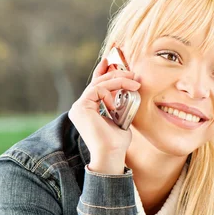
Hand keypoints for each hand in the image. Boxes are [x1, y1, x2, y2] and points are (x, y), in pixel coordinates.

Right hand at [68, 57, 140, 174]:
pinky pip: (98, 89)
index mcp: (88, 109)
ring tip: (134, 83)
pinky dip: (111, 90)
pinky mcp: (81, 107)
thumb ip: (119, 106)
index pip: (95, 85)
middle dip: (115, 73)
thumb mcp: (120, 119)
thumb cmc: (117, 142)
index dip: (102, 71)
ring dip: (118, 80)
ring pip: (99, 84)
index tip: (111, 60)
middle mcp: (80, 107)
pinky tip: (119, 100)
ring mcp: (79, 107)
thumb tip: (128, 94)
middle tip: (132, 72)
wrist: (111, 154)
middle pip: (97, 82)